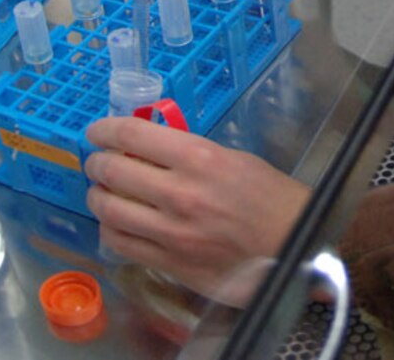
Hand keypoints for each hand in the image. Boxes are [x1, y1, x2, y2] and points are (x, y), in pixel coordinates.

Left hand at [83, 116, 310, 305]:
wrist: (296, 249)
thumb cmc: (273, 200)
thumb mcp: (236, 160)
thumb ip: (192, 155)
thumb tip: (151, 150)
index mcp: (201, 159)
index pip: (133, 135)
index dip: (106, 130)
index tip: (97, 131)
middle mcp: (180, 194)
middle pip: (113, 171)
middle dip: (97, 163)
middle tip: (97, 162)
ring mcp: (172, 233)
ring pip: (109, 210)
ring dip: (98, 197)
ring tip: (102, 193)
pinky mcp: (170, 264)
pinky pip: (122, 244)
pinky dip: (110, 229)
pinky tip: (116, 223)